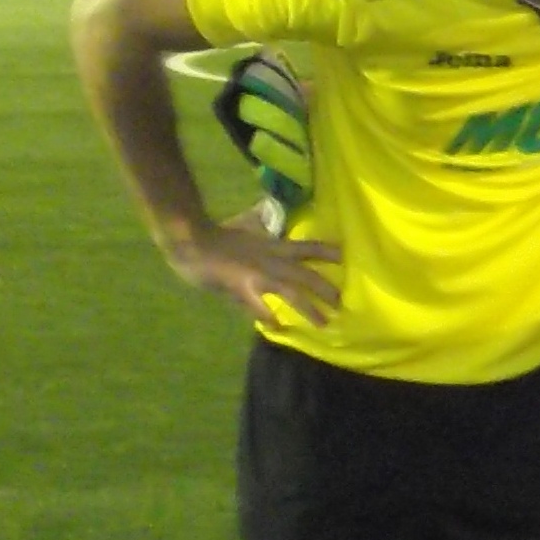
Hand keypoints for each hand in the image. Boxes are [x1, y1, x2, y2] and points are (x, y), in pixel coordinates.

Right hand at [164, 221, 342, 325]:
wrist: (193, 241)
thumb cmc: (219, 235)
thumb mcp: (248, 226)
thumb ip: (261, 225)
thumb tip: (267, 211)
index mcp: (275, 246)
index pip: (308, 247)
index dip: (327, 252)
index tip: (346, 258)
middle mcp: (273, 261)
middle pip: (307, 275)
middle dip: (326, 289)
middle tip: (342, 302)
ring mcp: (258, 276)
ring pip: (291, 294)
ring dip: (309, 309)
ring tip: (324, 324)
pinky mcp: (241, 289)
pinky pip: (258, 307)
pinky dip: (269, 317)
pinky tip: (279, 328)